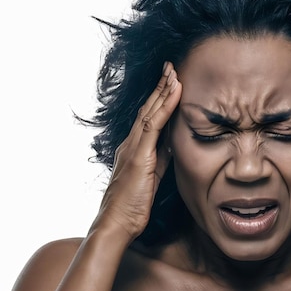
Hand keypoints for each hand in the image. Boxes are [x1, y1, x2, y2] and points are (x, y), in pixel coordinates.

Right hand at [92, 62, 181, 239]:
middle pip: (148, 108)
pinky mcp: (139, 155)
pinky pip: (154, 125)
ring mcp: (134, 148)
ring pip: (150, 111)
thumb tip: (172, 145)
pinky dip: (166, 106)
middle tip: (170, 66)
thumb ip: (160, 159)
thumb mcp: (151, 177)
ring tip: (173, 71)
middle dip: (160, 86)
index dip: (159, 98)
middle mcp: (131, 143)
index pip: (148, 117)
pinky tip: (175, 91)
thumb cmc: (131, 205)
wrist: (116, 223)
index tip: (170, 82)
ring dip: (163, 90)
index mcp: (134, 148)